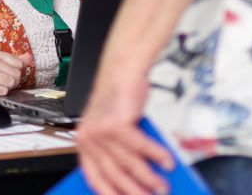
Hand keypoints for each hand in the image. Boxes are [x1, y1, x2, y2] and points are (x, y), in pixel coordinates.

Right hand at [0, 51, 31, 100]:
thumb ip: (14, 60)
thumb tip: (30, 57)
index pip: (19, 63)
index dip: (16, 71)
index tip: (7, 73)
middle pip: (17, 74)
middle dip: (12, 81)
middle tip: (1, 81)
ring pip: (11, 83)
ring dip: (6, 88)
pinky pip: (3, 92)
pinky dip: (0, 93)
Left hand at [76, 73, 173, 194]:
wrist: (121, 70)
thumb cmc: (119, 99)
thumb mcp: (114, 128)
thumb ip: (122, 152)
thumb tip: (143, 177)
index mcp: (84, 143)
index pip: (94, 177)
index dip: (110, 193)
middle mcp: (89, 138)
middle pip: (113, 175)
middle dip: (134, 191)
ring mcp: (100, 131)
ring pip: (128, 163)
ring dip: (149, 178)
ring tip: (163, 187)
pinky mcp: (115, 123)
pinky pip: (140, 146)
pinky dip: (156, 155)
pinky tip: (167, 162)